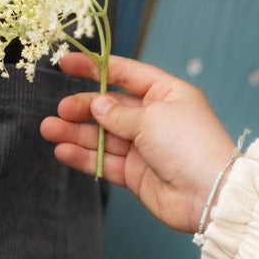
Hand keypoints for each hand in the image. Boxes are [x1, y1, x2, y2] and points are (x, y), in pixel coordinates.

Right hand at [40, 52, 235, 231]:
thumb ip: (119, 113)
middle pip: (110, 107)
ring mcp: (144, 147)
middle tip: (60, 110)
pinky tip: (63, 151)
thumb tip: (97, 105)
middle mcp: (154, 118)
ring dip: (76, 133)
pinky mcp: (136, 174)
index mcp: (166, 94)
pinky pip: (104, 161)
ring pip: (103, 136)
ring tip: (49, 129)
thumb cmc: (190, 145)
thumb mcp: (152, 117)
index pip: (125, 74)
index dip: (95, 68)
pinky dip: (84, 156)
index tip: (66, 63)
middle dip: (83, 107)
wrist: (210, 194)